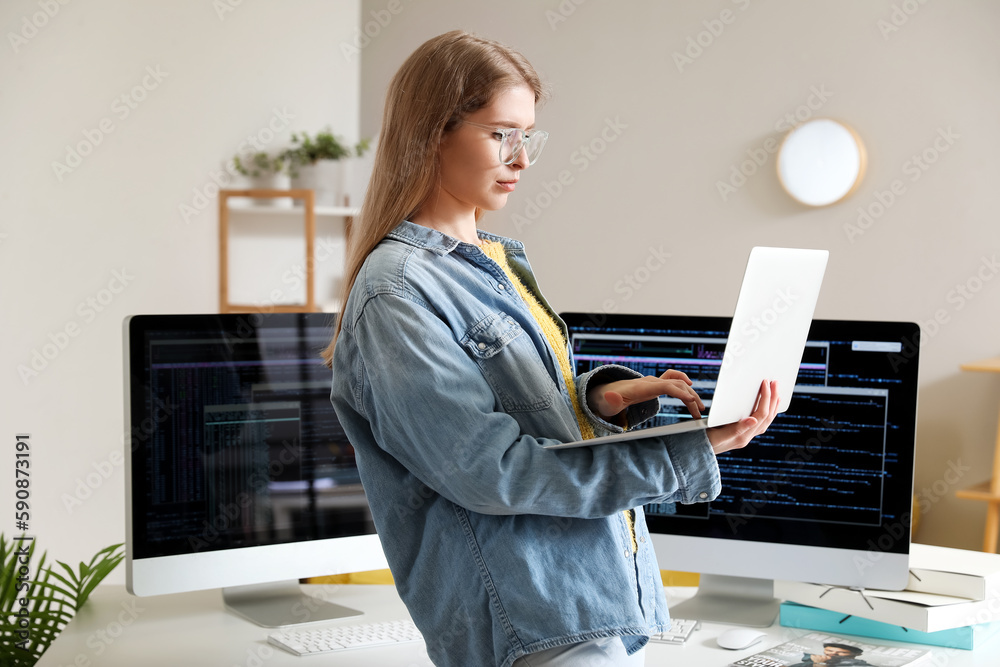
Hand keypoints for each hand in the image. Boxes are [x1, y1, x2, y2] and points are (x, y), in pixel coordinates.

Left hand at [587, 370, 704, 421]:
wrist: (603, 393)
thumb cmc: (605, 400)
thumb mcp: (606, 403)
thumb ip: (610, 401)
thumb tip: (612, 396)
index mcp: (641, 387)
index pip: (665, 385)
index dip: (679, 392)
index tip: (692, 401)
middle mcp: (650, 382)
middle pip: (675, 384)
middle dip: (690, 397)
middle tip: (699, 413)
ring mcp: (653, 382)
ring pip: (677, 383)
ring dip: (690, 393)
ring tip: (699, 408)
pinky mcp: (653, 385)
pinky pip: (672, 380)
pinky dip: (683, 384)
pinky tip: (690, 392)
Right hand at [706, 379, 778, 454]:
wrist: (697, 452)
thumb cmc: (704, 442)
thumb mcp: (717, 435)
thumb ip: (736, 428)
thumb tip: (753, 419)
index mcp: (742, 436)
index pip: (760, 414)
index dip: (765, 398)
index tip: (765, 383)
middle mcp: (747, 437)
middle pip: (767, 417)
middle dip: (773, 399)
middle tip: (775, 383)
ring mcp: (746, 437)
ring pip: (766, 421)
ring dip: (773, 406)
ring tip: (776, 393)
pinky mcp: (742, 435)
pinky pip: (761, 423)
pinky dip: (767, 412)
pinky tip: (767, 407)